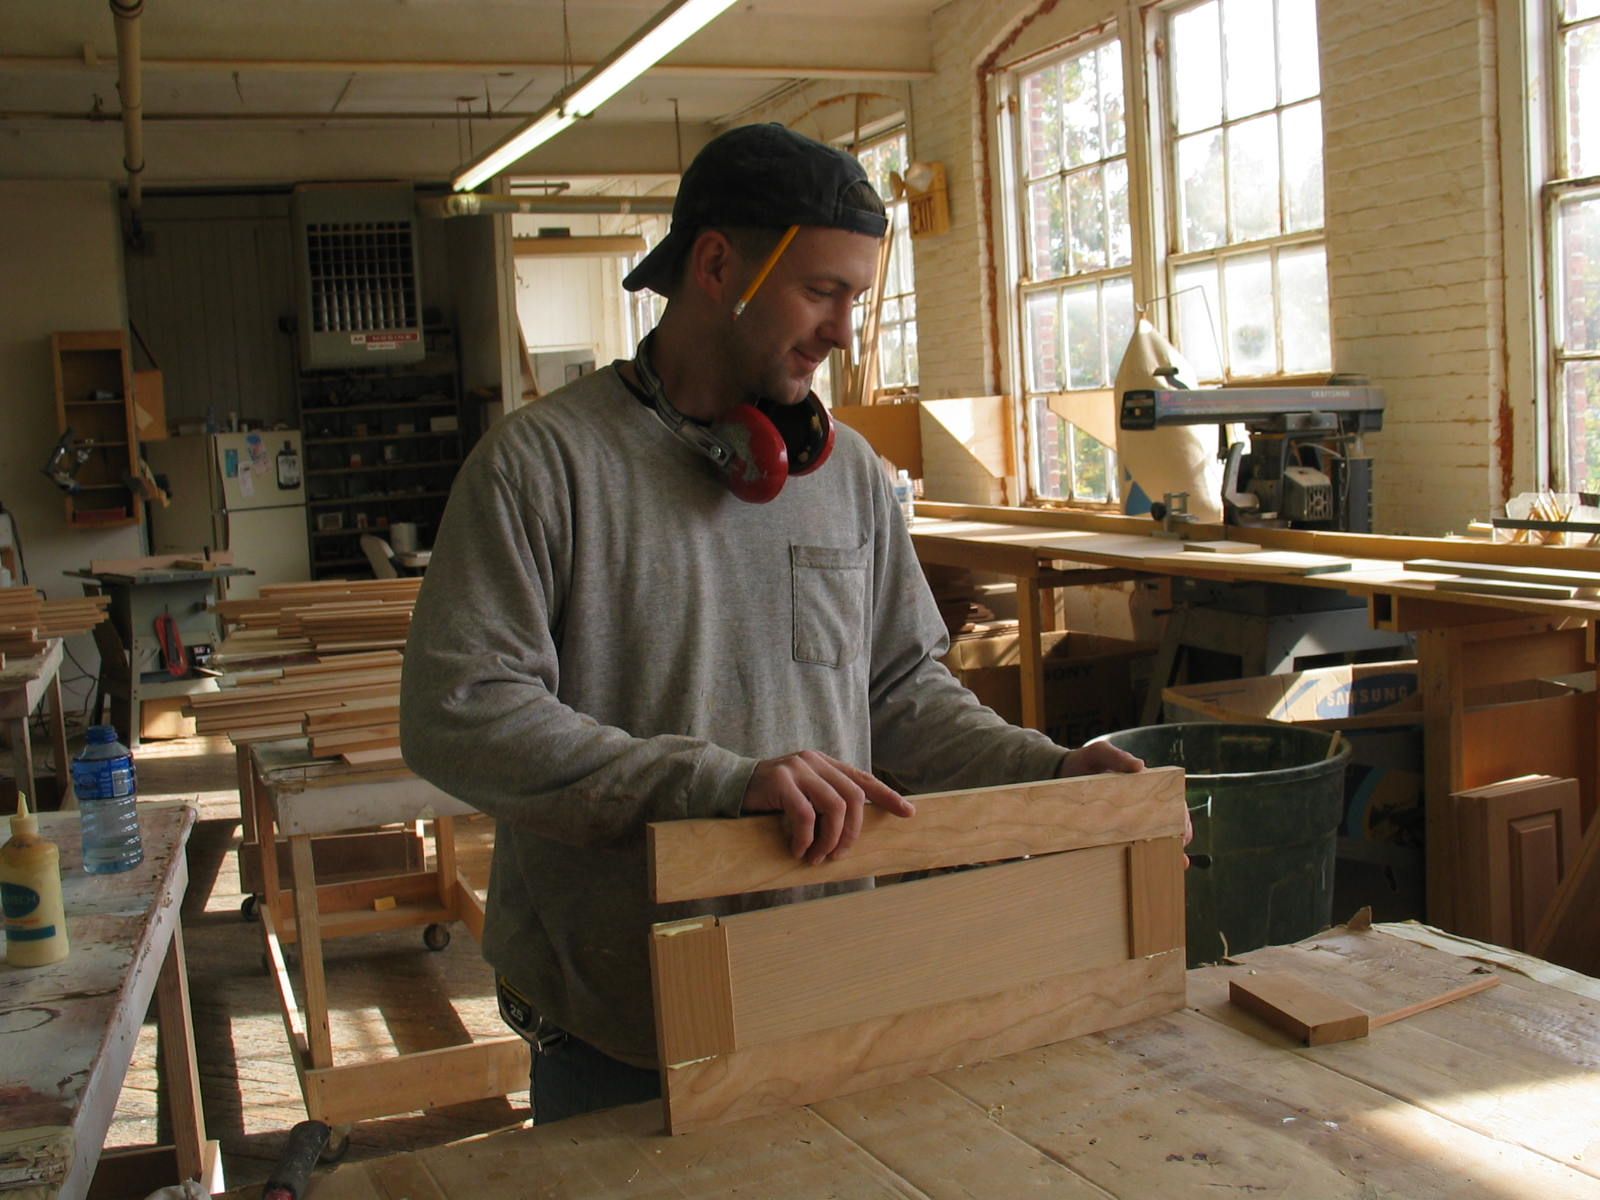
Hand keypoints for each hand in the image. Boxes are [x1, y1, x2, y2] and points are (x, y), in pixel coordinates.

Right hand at [741, 750, 914, 863]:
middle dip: (852, 832)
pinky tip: (797, 850)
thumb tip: (852, 830)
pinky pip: (805, 815)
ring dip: (830, 839)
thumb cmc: (770, 797)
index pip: (863, 779)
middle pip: (853, 797)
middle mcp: (815, 762)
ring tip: (817, 857)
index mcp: (825, 764)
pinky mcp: (780, 782)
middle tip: (838, 855)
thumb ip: (825, 800)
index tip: (908, 813)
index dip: (887, 796)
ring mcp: (798, 769)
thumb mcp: (803, 794)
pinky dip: (805, 838)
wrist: (731, 784)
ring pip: (834, 807)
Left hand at [1058, 742, 1194, 865]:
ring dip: (1165, 849)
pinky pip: (1132, 841)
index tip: (1183, 833)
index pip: (1173, 801)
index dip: (1182, 819)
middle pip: (1168, 822)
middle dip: (1177, 838)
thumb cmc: (1085, 761)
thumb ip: (1118, 757)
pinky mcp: (1114, 827)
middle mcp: (1142, 802)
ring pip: (1154, 834)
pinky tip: (1147, 865)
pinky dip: (1141, 852)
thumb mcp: (1100, 753)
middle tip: (1179, 855)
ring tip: (1173, 864)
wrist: (1061, 773)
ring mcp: (1129, 816)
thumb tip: (1140, 766)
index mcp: (1146, 784)